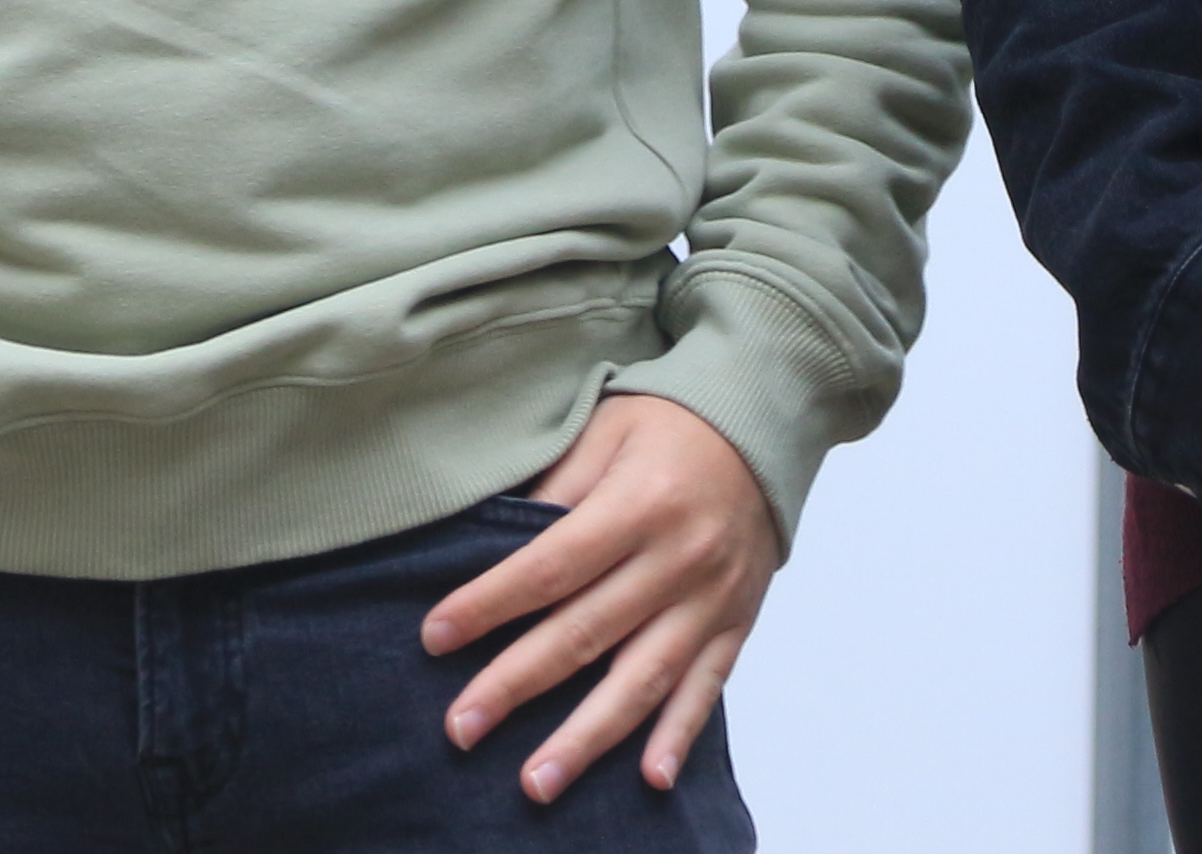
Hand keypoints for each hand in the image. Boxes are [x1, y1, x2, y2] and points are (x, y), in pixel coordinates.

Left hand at [420, 393, 781, 800]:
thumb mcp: (604, 429)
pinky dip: (678, 736)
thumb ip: (555, 488)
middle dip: (516, 685)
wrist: (765, 419)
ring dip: (586, 736)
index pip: (550, 567)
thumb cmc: (671, 420)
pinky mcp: (736, 622)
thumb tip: (495, 546)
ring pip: (642, 679)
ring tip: (537, 782)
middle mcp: (678, 558)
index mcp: (639, 503)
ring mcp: (711, 598)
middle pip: (585, 633)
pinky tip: (648, 778)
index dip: (489, 604)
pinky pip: (706, 688)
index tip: (436, 637)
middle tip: (461, 728)